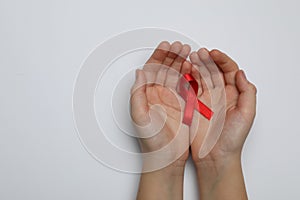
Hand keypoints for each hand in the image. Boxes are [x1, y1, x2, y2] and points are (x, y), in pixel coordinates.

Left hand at [131, 41, 190, 199]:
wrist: (166, 158)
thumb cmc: (152, 141)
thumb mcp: (140, 117)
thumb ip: (138, 94)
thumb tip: (138, 73)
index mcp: (147, 95)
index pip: (151, 70)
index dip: (158, 56)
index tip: (166, 46)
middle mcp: (159, 95)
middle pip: (165, 69)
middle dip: (172, 56)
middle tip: (180, 46)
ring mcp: (172, 100)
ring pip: (177, 75)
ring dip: (182, 63)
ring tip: (188, 52)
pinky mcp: (184, 106)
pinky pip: (187, 87)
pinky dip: (190, 76)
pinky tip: (194, 68)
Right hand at [189, 48, 256, 199]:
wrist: (215, 156)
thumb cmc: (232, 139)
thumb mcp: (247, 114)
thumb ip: (247, 92)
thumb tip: (241, 73)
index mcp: (233, 94)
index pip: (228, 70)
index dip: (222, 60)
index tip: (214, 54)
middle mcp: (219, 95)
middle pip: (213, 71)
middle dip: (207, 59)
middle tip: (200, 52)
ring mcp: (205, 99)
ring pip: (201, 77)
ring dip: (196, 66)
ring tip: (191, 57)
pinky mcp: (194, 105)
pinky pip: (190, 88)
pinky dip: (187, 78)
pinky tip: (185, 70)